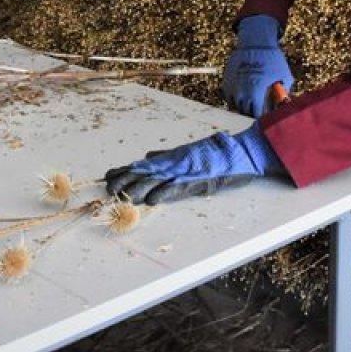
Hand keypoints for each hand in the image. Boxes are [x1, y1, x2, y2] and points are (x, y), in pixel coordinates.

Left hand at [104, 122, 285, 204]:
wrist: (243, 151)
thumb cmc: (219, 153)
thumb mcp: (189, 154)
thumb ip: (168, 156)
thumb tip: (148, 157)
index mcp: (173, 158)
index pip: (144, 164)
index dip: (125, 170)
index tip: (108, 174)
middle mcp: (176, 163)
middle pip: (145, 172)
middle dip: (125, 180)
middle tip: (107, 187)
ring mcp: (187, 171)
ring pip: (158, 180)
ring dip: (138, 188)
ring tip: (121, 195)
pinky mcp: (199, 180)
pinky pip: (180, 188)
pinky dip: (166, 193)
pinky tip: (152, 200)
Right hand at [222, 14, 293, 117]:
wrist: (255, 42)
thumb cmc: (272, 59)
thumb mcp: (284, 75)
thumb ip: (285, 92)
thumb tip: (285, 105)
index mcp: (256, 92)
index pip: (258, 114)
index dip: (263, 116)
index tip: (268, 115)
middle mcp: (242, 92)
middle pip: (246, 112)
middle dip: (254, 112)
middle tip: (261, 108)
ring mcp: (232, 87)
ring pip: (236, 106)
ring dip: (244, 107)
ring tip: (252, 102)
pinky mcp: (226, 82)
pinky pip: (230, 98)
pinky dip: (236, 99)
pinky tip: (244, 95)